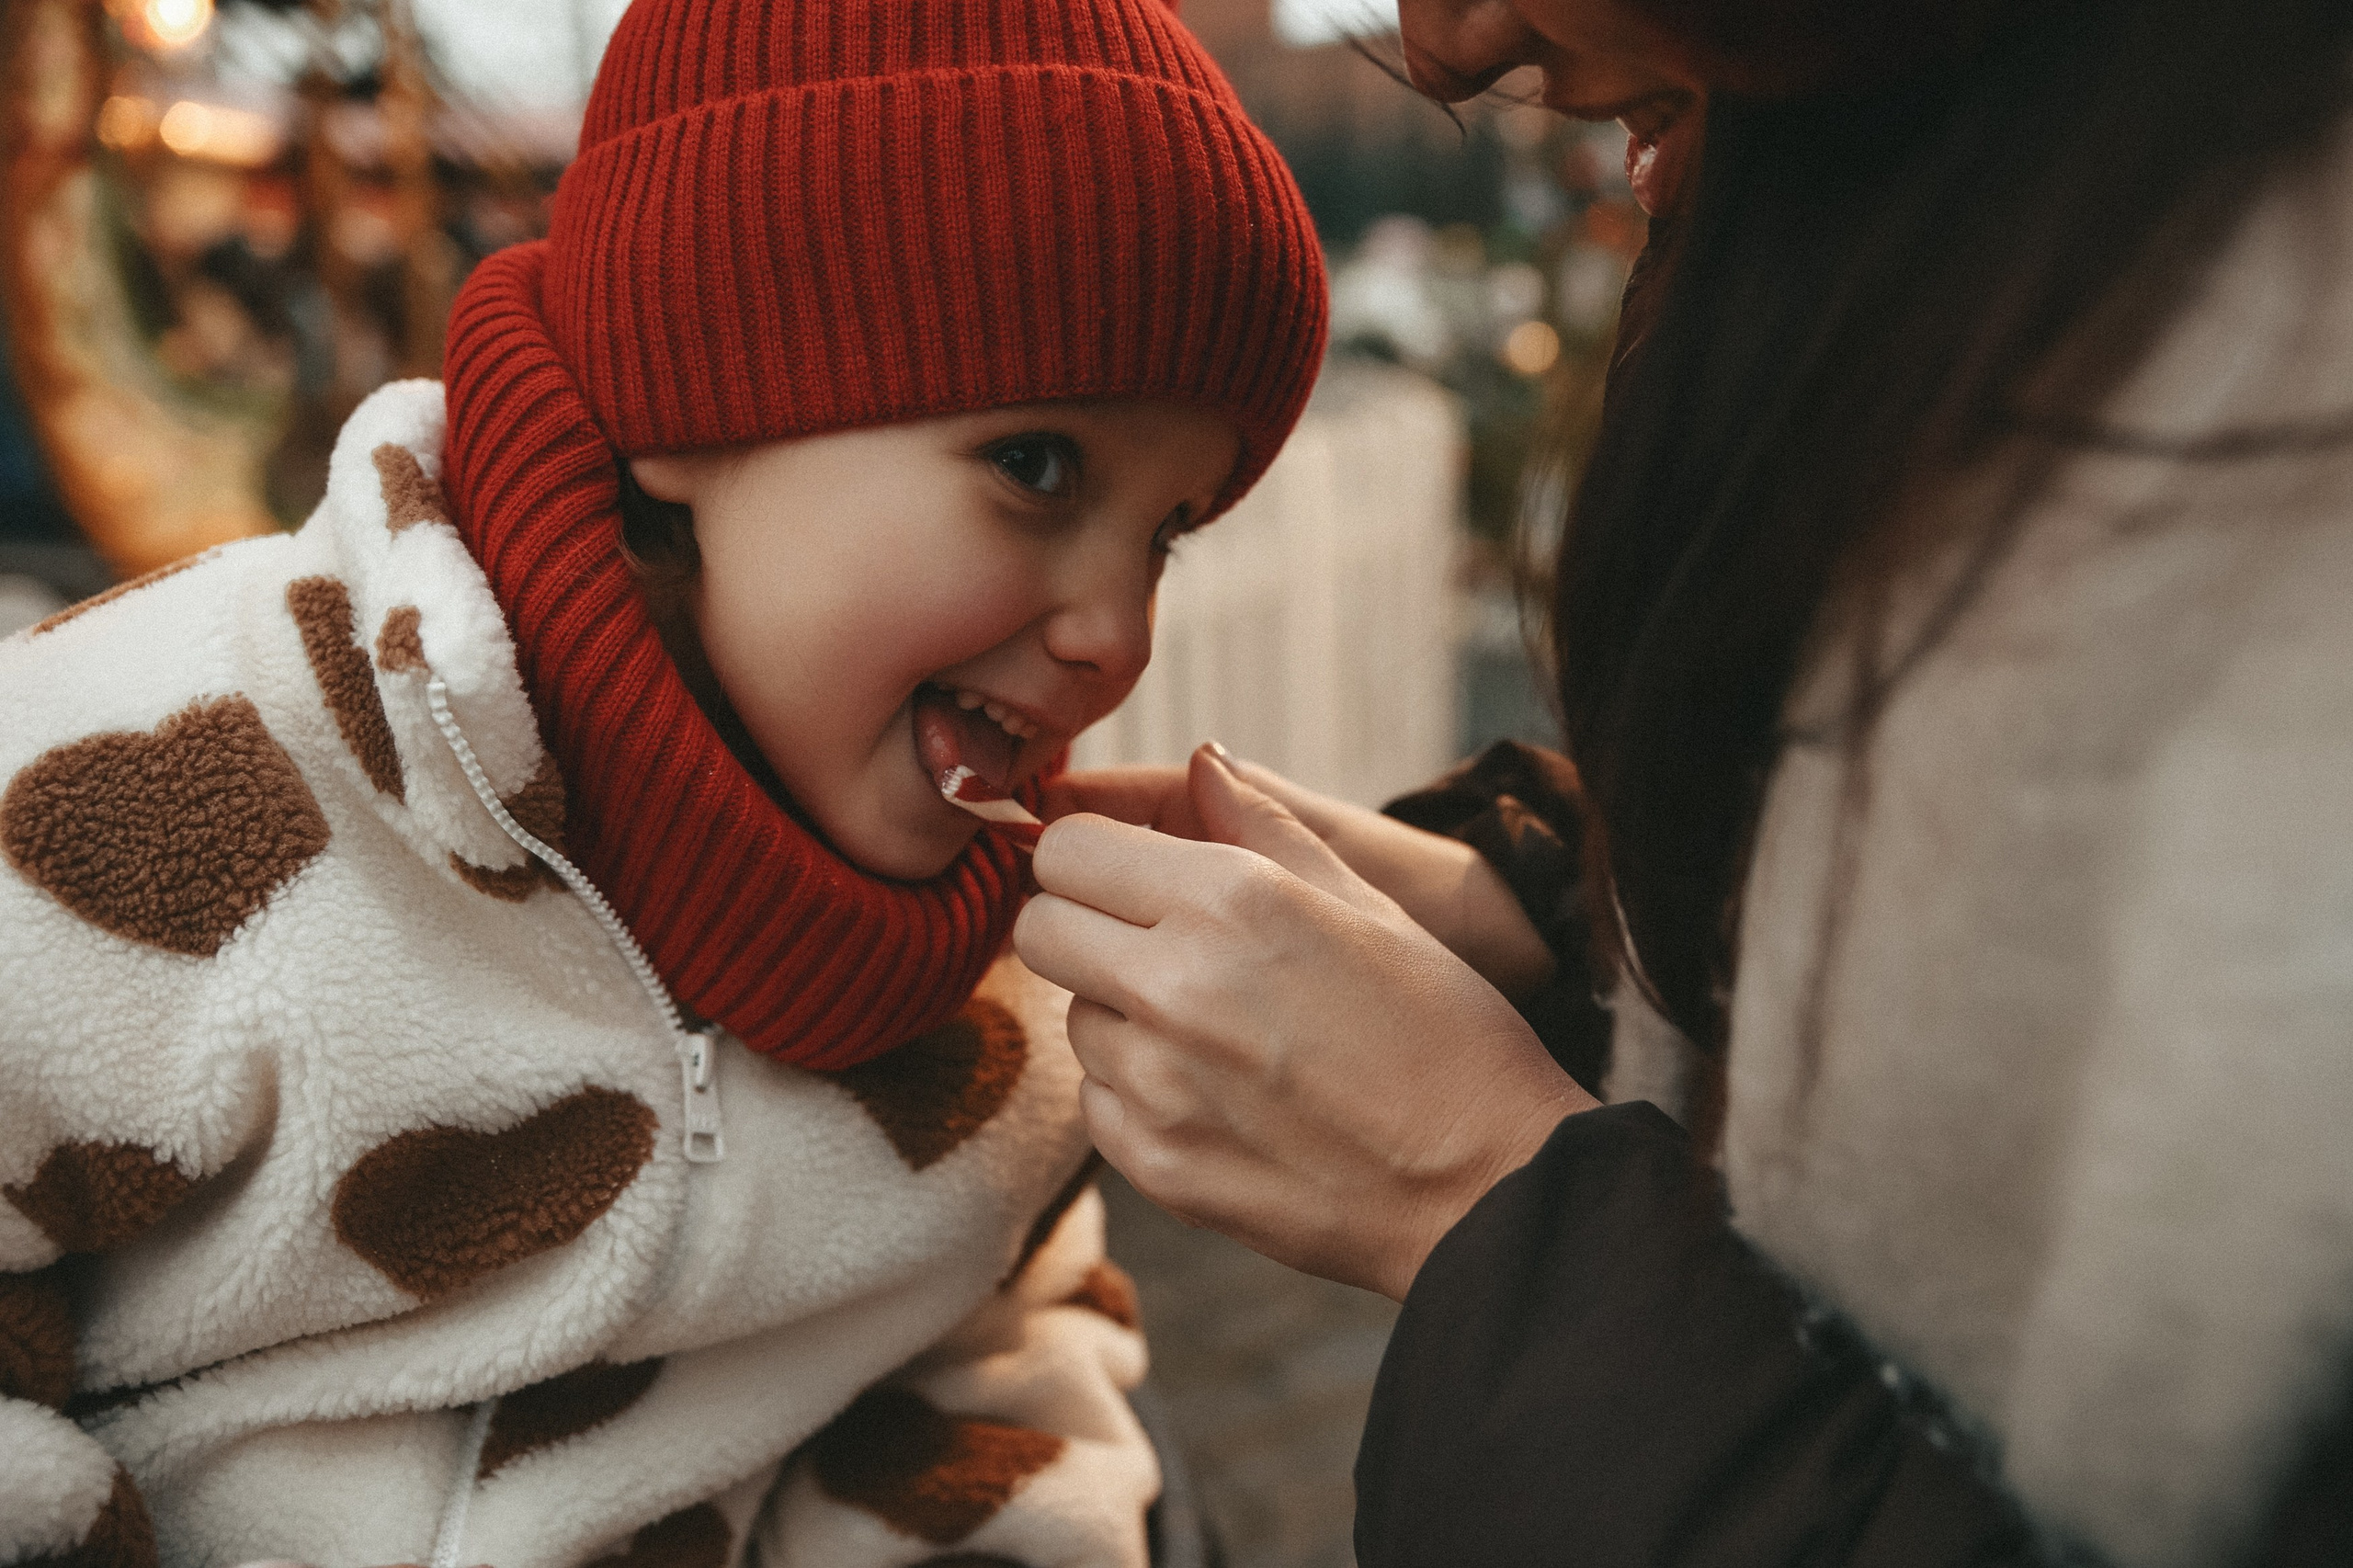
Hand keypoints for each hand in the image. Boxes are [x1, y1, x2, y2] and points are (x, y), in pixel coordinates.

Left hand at [1015, 746, 1597, 1300]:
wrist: (1485, 1186)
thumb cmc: (1444, 1033)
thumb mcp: (1366, 902)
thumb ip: (1260, 826)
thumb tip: (1201, 765)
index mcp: (1229, 899)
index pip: (1067, 850)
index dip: (1092, 859)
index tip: (1126, 878)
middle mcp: (1175, 983)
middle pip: (1038, 927)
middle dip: (1080, 925)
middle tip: (1149, 946)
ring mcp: (1156, 1081)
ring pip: (1071, 1015)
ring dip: (1119, 1013)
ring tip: (1216, 1032)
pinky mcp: (1153, 1162)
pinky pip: (1097, 1099)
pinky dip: (1138, 1091)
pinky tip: (1220, 1094)